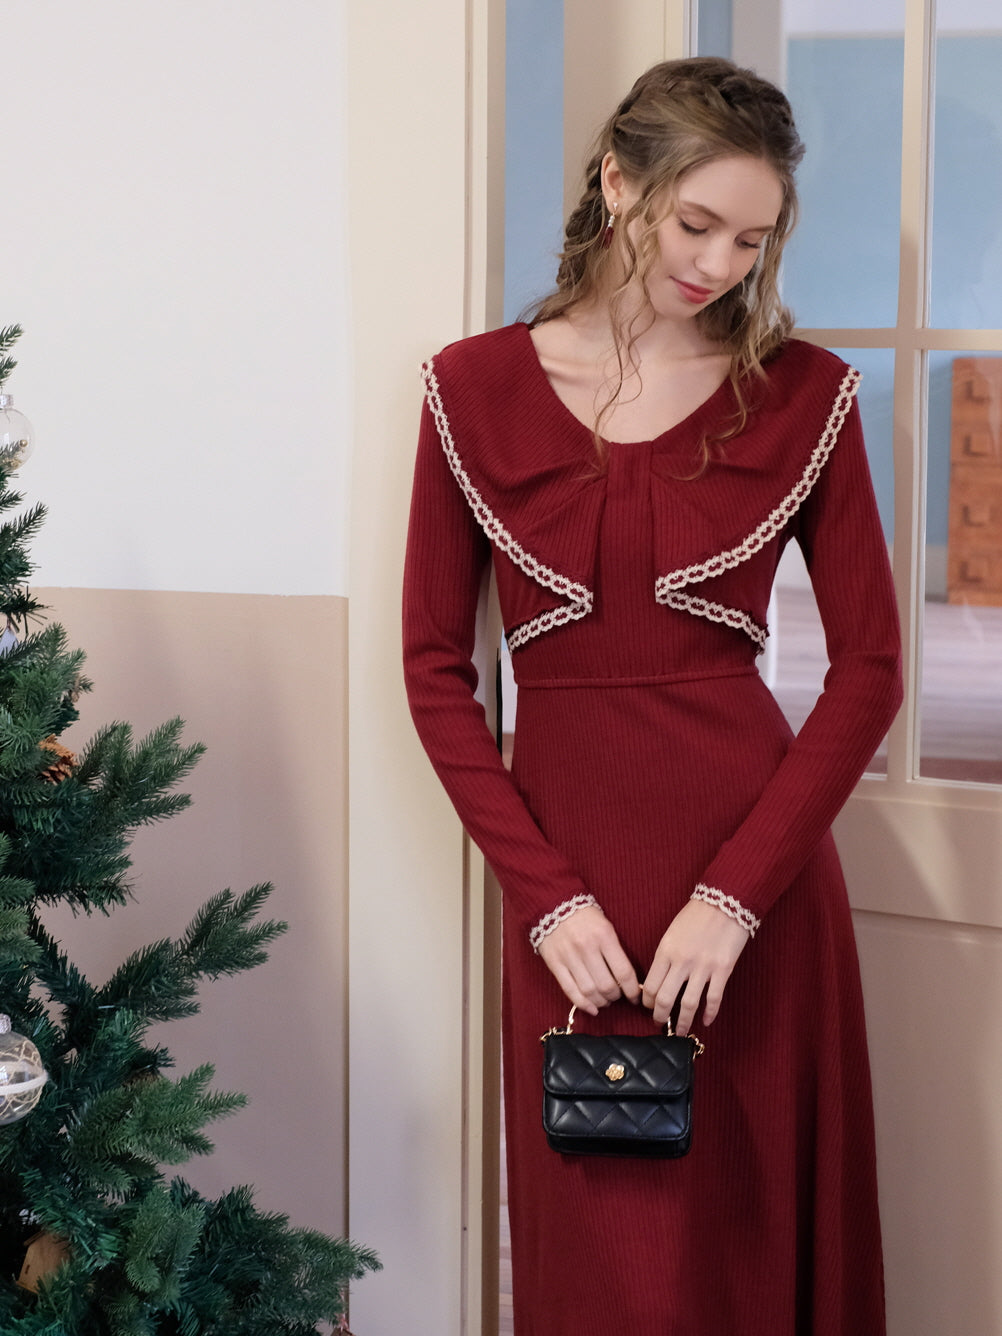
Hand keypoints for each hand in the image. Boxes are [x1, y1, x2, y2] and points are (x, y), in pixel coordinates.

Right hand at [536, 905, 640, 1015]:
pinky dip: (582, 1004)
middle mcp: (586, 947)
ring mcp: (569, 956)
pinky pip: (570, 990)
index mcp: (604, 936)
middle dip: (615, 997)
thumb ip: (615, 950)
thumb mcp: (606, 926)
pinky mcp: (554, 963)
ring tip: (605, 1001)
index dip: (632, 990)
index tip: (635, 997)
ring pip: (589, 991)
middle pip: (607, 985)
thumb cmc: (584, 916)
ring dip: (601, 1002)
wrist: (552, 902)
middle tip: (617, 996)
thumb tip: (627, 979)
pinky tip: (592, 1008)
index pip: (624, 972)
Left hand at [641, 899, 750, 1034]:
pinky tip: (705, 1022)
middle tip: (659, 1024)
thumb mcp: (671, 933)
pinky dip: (709, 1013)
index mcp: (665, 951)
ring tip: (679, 1031)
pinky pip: (714, 998)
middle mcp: (682, 962)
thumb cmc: (695, 916)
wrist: (724, 902)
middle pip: (666, 999)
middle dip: (660, 1016)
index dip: (647, 1001)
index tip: (648, 1007)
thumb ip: (665, 956)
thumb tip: (660, 980)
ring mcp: (703, 968)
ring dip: (682, 1022)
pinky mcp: (723, 970)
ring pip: (689, 1004)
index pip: (651, 985)